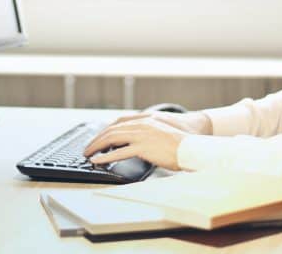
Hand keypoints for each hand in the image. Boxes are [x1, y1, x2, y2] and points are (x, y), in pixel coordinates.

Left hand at [83, 112, 210, 170]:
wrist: (193, 147)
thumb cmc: (182, 143)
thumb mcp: (163, 132)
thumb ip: (149, 133)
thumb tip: (138, 142)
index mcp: (146, 120)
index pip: (119, 121)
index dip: (106, 130)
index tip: (99, 137)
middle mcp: (142, 124)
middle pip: (112, 129)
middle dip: (97, 139)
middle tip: (88, 148)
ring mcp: (142, 135)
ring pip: (112, 138)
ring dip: (97, 146)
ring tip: (88, 154)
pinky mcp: (143, 147)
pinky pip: (119, 152)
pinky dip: (105, 156)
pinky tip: (97, 160)